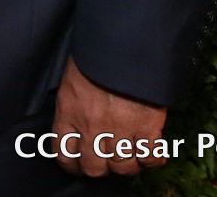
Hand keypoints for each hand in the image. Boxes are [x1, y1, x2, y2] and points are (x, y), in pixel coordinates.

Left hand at [52, 57, 168, 177]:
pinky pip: (150, 158)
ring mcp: (121, 131)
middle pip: (94, 168)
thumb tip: (75, 121)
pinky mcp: (147, 129)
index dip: (71, 164)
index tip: (76, 164)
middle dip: (99, 169)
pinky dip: (153, 160)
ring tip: (129, 156)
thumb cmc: (94, 57)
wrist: (124, 47)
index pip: (64, 154)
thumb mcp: (71, 79)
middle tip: (105, 162)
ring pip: (123, 168)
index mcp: (69, 113)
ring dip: (127, 166)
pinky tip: (151, 153)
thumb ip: (72, 105)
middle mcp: (92, 128)